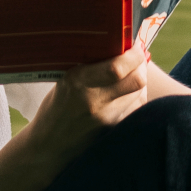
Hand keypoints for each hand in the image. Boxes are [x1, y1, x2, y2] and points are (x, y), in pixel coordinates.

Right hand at [27, 22, 166, 150]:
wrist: (49, 143)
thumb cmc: (57, 106)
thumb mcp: (66, 79)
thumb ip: (91, 65)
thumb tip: (120, 46)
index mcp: (78, 81)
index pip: (118, 67)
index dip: (134, 54)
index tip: (135, 46)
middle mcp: (94, 99)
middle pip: (137, 79)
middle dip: (142, 65)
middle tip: (138, 58)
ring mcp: (105, 117)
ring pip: (140, 93)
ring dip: (140, 80)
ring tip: (132, 74)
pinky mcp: (113, 129)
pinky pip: (135, 108)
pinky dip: (136, 97)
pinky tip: (128, 93)